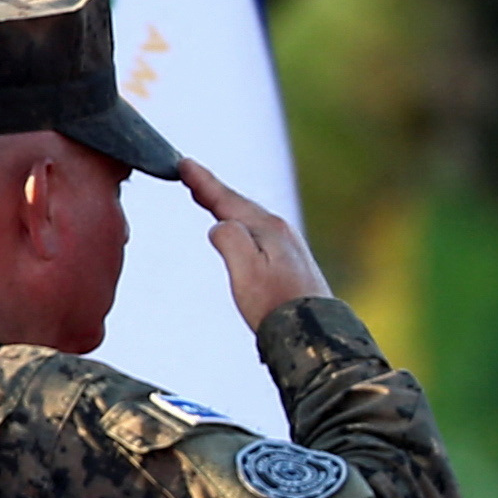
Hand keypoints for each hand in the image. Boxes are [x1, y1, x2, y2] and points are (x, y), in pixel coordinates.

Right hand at [182, 159, 332, 328]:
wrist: (313, 334)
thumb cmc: (277, 304)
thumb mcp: (246, 269)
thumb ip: (229, 238)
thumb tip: (220, 226)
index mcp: (269, 229)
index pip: (228, 199)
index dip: (204, 182)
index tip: (184, 163)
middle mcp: (281, 232)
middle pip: (239, 205)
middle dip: (213, 190)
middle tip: (190, 172)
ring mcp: (288, 248)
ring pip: (249, 219)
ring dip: (227, 206)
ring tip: (208, 196)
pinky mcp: (291, 265)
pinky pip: (258, 234)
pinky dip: (241, 225)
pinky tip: (239, 230)